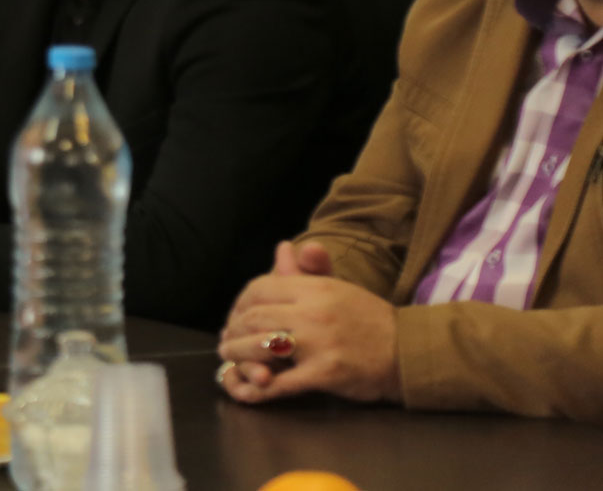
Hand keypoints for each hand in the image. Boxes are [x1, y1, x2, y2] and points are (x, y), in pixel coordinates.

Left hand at [217, 241, 398, 404]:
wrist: (409, 353)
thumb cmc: (371, 320)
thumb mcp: (338, 289)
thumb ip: (307, 272)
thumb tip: (282, 247)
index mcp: (316, 288)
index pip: (260, 288)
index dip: (241, 303)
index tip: (237, 315)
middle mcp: (313, 312)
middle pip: (254, 317)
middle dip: (234, 329)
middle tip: (228, 339)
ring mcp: (318, 344)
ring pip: (259, 346)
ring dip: (237, 355)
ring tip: (231, 359)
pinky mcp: (324, 374)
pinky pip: (280, 382)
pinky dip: (258, 389)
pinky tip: (248, 390)